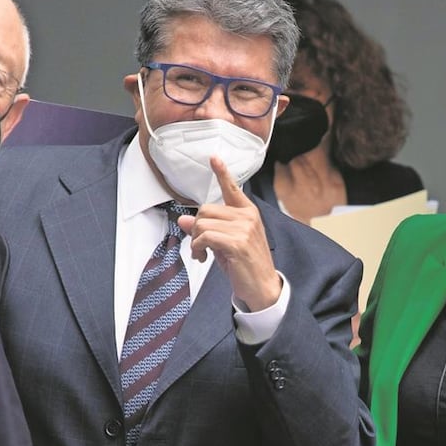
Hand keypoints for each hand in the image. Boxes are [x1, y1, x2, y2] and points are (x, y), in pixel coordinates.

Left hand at [177, 156, 281, 310]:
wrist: (262, 287)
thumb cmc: (244, 264)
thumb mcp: (223, 243)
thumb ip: (206, 228)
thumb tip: (183, 219)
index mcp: (247, 212)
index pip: (232, 188)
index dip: (222, 172)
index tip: (213, 158)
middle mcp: (247, 216)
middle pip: (205, 209)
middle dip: (196, 228)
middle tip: (199, 245)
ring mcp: (244, 228)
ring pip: (202, 223)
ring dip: (195, 241)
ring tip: (201, 254)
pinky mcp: (237, 242)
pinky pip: (204, 237)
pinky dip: (197, 248)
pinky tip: (203, 257)